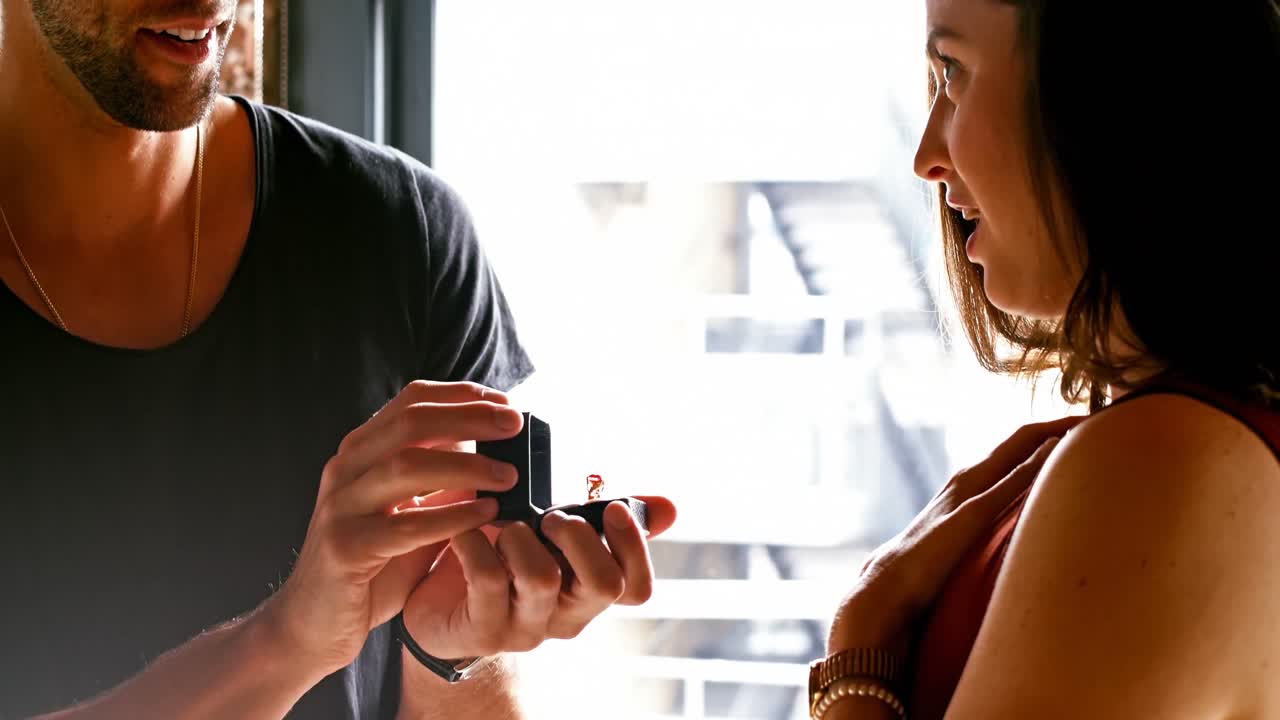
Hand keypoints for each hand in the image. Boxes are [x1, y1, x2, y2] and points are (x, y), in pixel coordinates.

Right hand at [257, 381, 525, 675]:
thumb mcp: (413, 513)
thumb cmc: (372, 566)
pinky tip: (485, 514)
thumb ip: (445, 482)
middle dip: (469, 418)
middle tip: (513, 426)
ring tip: (508, 476)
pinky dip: (452, 516)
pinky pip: (405, 526)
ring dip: (467, 466)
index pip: (411, 401)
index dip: (461, 396)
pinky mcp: (345, 547)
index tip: (504, 403)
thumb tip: (497, 451)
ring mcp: (340, 506)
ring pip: (406, 466)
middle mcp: (346, 469)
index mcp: (361, 452)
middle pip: (411, 423)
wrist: (315, 623)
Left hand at [400, 494, 677, 659]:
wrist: (439, 606)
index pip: (637, 587)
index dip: (635, 547)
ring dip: (522, 537)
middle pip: (604, 585)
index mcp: (589, 592)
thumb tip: (669, 507)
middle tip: (551, 517)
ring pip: (543, 578)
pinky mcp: (484, 630)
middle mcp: (566, 616)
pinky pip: (488, 577)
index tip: (613, 507)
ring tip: (503, 527)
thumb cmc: (505, 561)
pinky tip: (465, 531)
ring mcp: (527, 627)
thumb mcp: (556, 539)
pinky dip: (475, 542)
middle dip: (579, 535)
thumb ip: (608, 522)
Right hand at [829, 415, 1084, 652]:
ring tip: (1087, 420)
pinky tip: (1058, 446)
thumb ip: (984, 535)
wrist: (885, 586)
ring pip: (1016, 451)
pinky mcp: (968, 515)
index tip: (1088, 430)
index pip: (1016, 451)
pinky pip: (1007, 480)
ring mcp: (967, 494)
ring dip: (1051, 433)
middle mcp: (968, 480)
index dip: (1051, 436)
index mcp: (968, 486)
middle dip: (1059, 424)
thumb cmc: (922, 572)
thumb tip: (1014, 543)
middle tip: (1104, 413)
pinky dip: (1034, 461)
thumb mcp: (960, 545)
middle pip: (1021, 440)